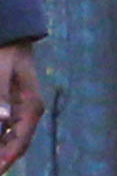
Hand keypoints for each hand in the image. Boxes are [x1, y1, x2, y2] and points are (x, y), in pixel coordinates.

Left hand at [0, 41, 43, 174]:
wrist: (12, 38)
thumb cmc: (7, 54)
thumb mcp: (1, 73)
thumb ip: (1, 96)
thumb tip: (2, 120)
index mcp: (31, 107)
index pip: (21, 143)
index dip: (5, 160)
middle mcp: (28, 113)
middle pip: (13, 145)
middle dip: (0, 155)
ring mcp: (21, 112)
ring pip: (7, 140)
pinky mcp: (12, 109)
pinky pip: (4, 130)